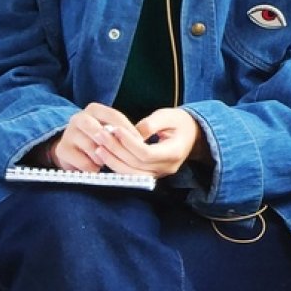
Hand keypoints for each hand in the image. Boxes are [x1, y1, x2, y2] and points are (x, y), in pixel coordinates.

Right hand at [50, 103, 140, 172]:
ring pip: (92, 147)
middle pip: (98, 130)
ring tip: (108, 161)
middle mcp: (79, 118)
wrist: (71, 149)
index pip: (114, 116)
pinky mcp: (62, 150)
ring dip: (104, 158)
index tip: (140, 142)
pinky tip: (97, 167)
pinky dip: (94, 168)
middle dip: (112, 144)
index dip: (129, 130)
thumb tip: (140, 139)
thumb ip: (121, 131)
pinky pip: (84, 162)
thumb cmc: (98, 137)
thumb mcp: (109, 128)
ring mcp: (69, 134)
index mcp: (94, 109)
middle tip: (123, 154)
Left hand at [81, 106, 207, 178]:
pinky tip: (106, 154)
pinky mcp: (151, 174)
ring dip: (113, 160)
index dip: (128, 142)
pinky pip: (131, 174)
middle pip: (136, 165)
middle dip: (116, 150)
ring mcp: (159, 174)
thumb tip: (130, 133)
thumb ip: (150, 124)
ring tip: (98, 146)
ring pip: (131, 173)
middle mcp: (167, 168)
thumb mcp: (168, 116)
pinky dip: (117, 166)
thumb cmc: (180, 122)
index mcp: (174, 152)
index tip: (115, 129)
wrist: (192, 134)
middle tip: (100, 135)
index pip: (146, 153)